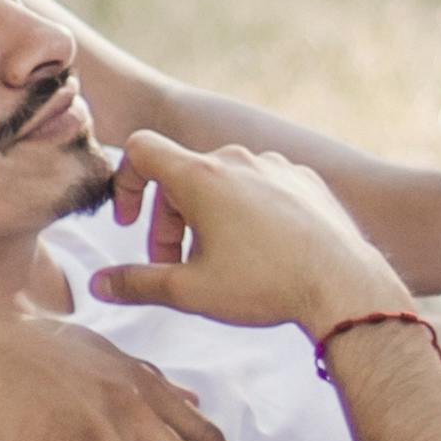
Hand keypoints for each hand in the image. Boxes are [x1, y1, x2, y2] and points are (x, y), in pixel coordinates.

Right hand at [90, 131, 401, 340]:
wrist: (343, 284)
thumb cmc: (264, 285)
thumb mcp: (190, 292)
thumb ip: (138, 283)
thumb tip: (98, 285)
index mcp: (201, 176)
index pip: (142, 149)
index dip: (124, 182)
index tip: (129, 224)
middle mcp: (237, 158)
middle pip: (182, 174)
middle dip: (169, 219)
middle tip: (176, 266)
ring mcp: (275, 165)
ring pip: (223, 180)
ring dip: (208, 216)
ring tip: (221, 262)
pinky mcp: (304, 179)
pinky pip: (262, 185)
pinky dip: (248, 211)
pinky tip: (262, 251)